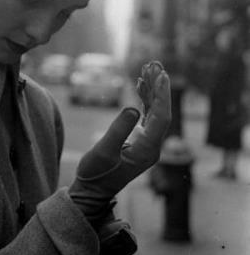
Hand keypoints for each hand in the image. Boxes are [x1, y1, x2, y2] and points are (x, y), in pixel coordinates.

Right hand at [69, 61, 170, 224]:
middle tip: (154, 64)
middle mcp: (152, 146)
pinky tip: (140, 86)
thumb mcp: (104, 151)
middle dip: (158, 87)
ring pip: (154, 112)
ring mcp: (147, 143)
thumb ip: (118, 130)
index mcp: (147, 149)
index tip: (161, 75)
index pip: (161, 117)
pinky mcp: (139, 141)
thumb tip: (134, 109)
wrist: (92, 190)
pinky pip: (146, 116)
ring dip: (151, 91)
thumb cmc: (96, 173)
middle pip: (161, 111)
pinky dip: (144, 100)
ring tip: (147, 69)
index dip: (162, 95)